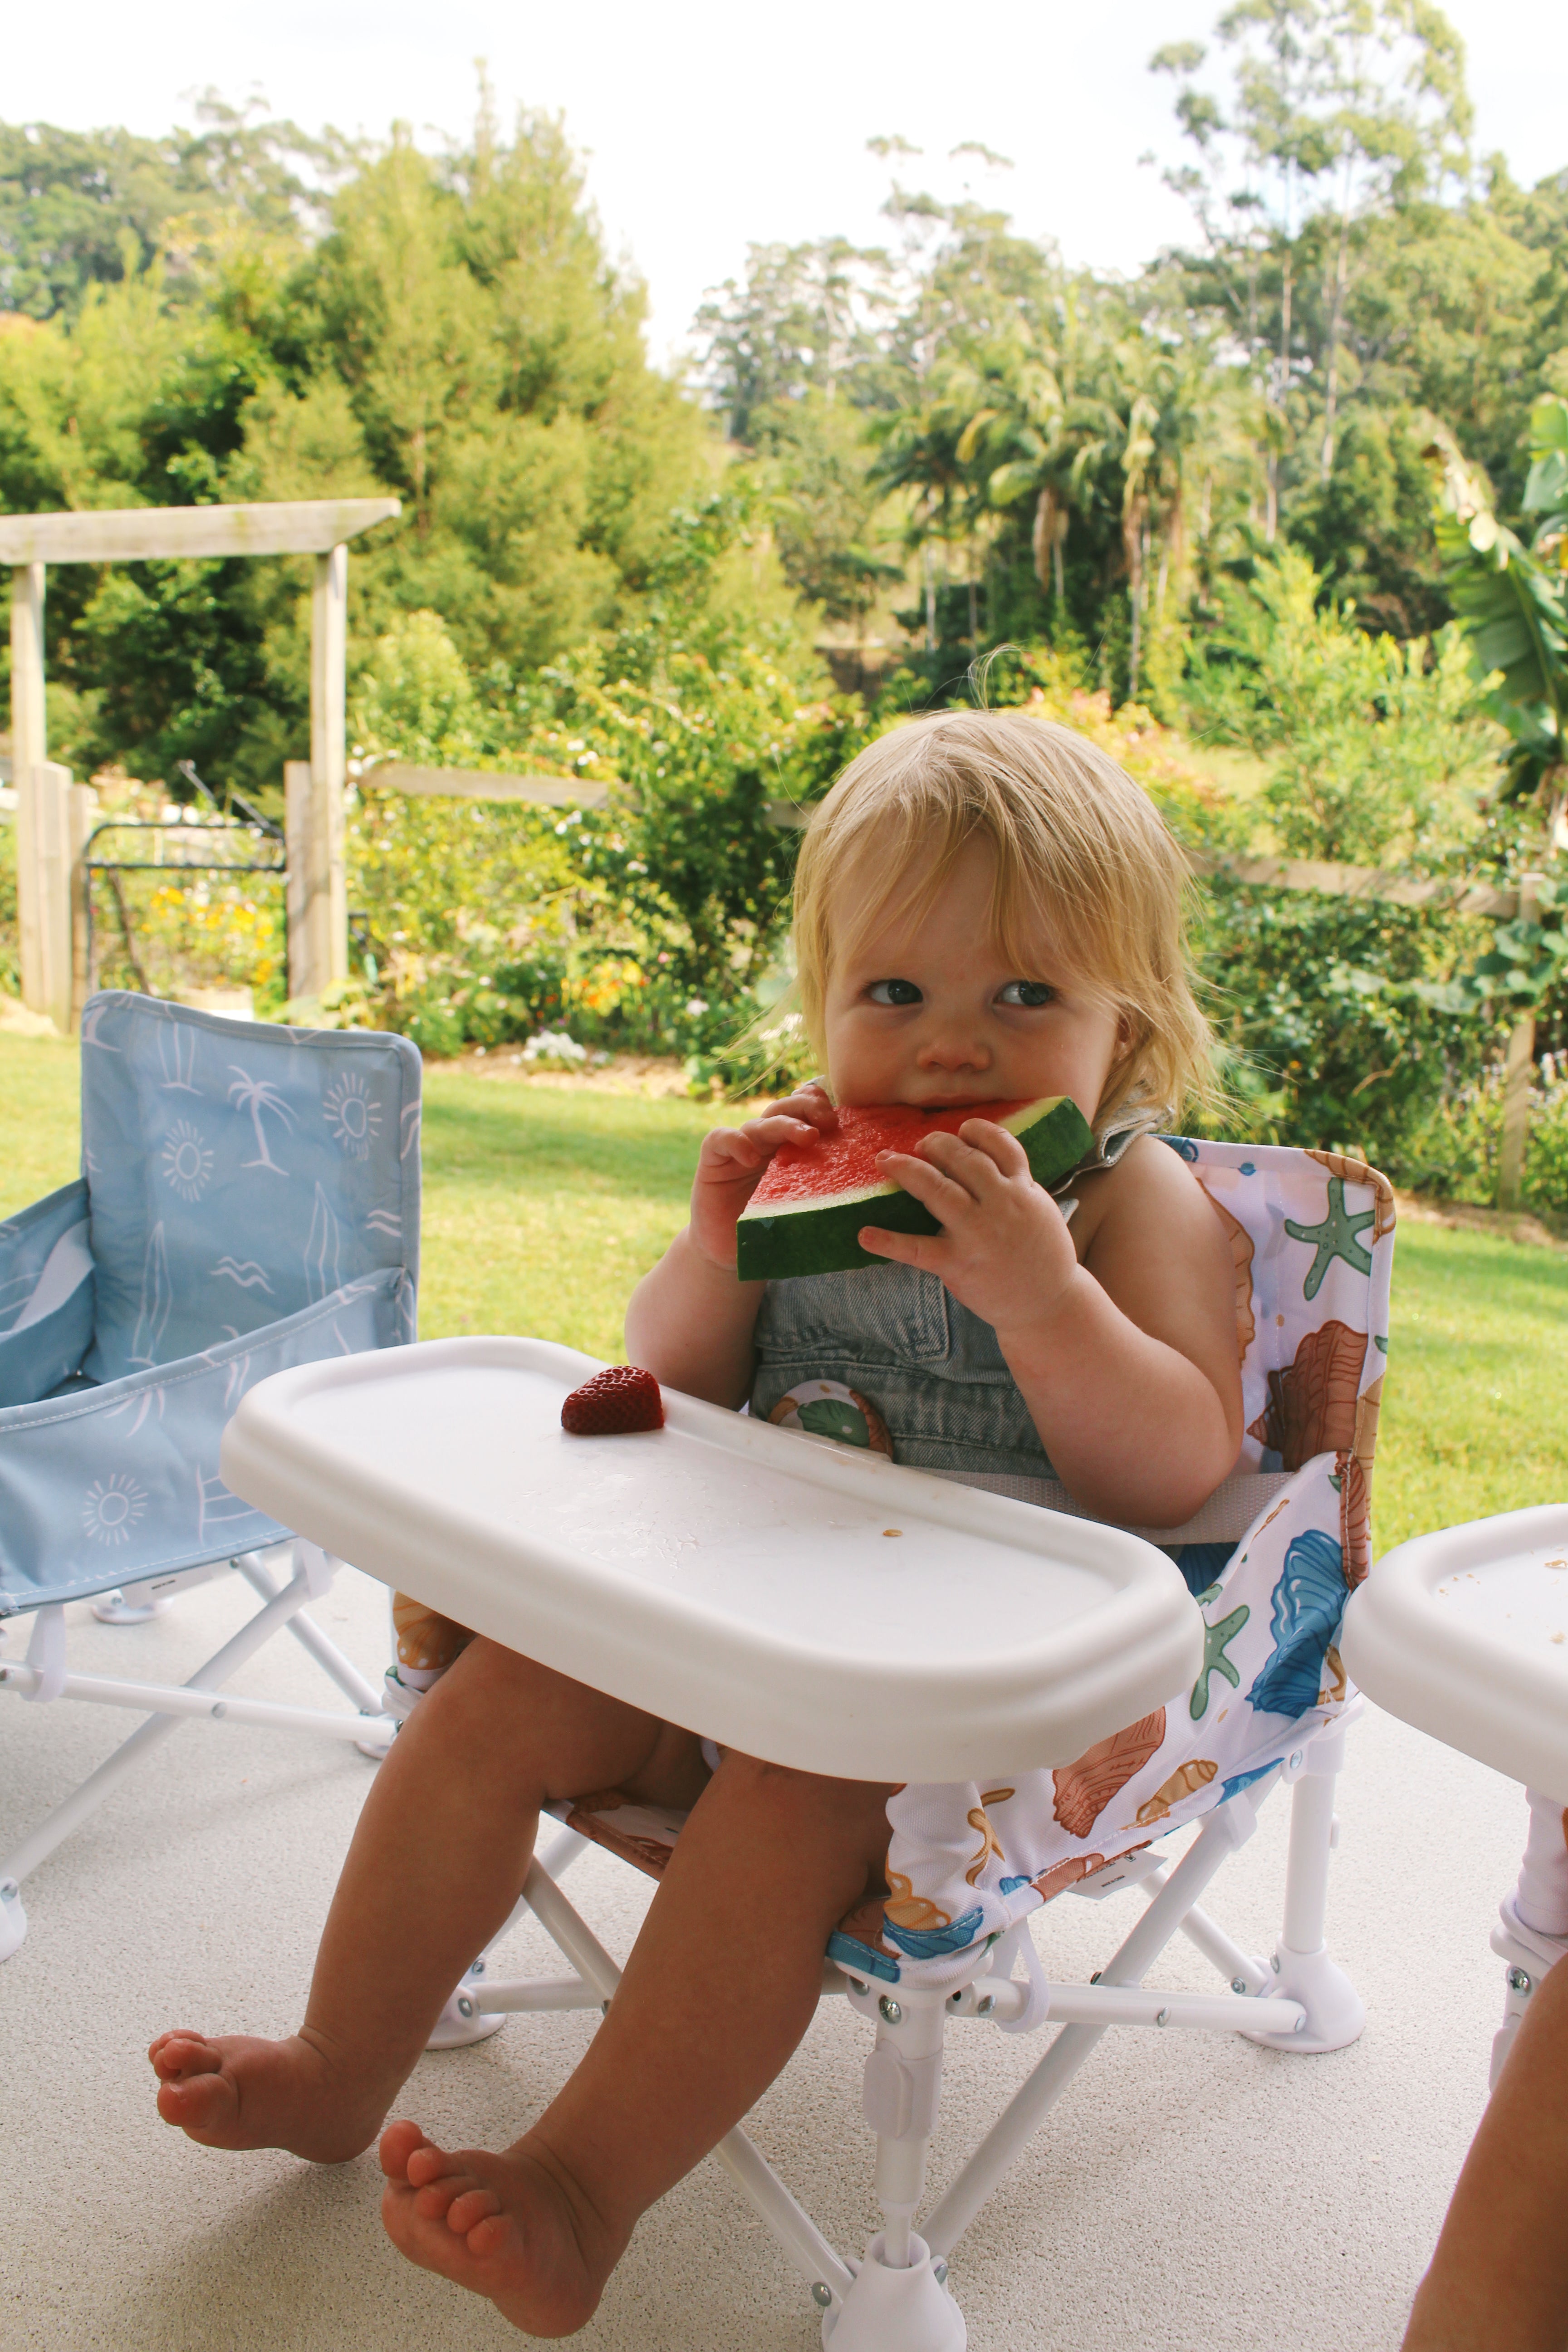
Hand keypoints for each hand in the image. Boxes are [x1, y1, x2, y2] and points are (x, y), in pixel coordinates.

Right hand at [689, 1082, 837, 1272]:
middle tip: (828, 1123)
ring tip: (807, 1137)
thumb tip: (872, 1199)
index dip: (819, 1105)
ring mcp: (738, 1149)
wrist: (731, 1253)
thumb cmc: (773, 1231)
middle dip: (808, 1108)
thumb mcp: (804, 1208)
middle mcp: (765, 1143)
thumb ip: (828, 1194)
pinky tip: (750, 1157)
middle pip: (785, 1108)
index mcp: (788, 1147)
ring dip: (785, 1124)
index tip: (841, 1122)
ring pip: (760, 1122)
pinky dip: (736, 1141)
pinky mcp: (712, 1161)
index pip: (803, 1110)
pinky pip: (720, 1138)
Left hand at [860, 1118, 1080, 1336]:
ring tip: (888, 1161)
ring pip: (938, 1190)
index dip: (978, 1131)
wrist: (1048, 1305)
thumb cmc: (1041, 1253)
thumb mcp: (1039, 1209)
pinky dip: (888, 1241)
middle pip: (964, 1160)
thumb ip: (1016, 1183)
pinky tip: (865, 1235)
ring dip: (909, 1170)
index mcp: (1023, 1190)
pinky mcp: (959, 1264)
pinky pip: (918, 1249)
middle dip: (937, 1145)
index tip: (962, 1129)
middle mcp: (1001, 1206)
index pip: (1000, 1146)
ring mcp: (978, 1234)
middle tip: (922, 1145)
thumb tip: (986, 1155)